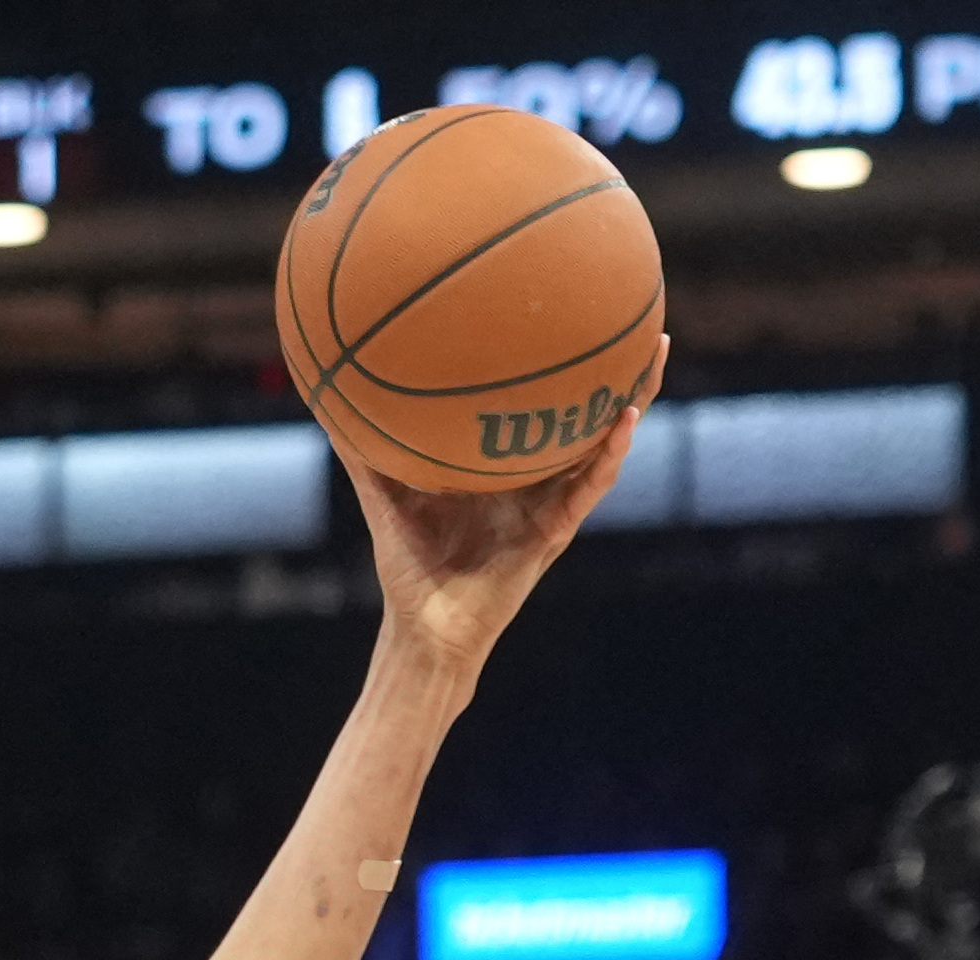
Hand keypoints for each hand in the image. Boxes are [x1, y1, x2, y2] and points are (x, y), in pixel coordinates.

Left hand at [351, 335, 663, 675]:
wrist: (425, 629)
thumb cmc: (410, 569)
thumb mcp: (384, 499)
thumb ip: (364, 456)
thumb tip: (327, 406)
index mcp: (506, 468)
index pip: (541, 409)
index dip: (559, 366)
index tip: (567, 308)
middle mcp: (538, 481)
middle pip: (586, 414)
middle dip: (613, 368)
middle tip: (637, 313)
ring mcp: (553, 504)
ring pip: (604, 443)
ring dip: (633, 399)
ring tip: (652, 354)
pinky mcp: (556, 531)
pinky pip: (589, 488)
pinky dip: (608, 455)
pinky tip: (623, 421)